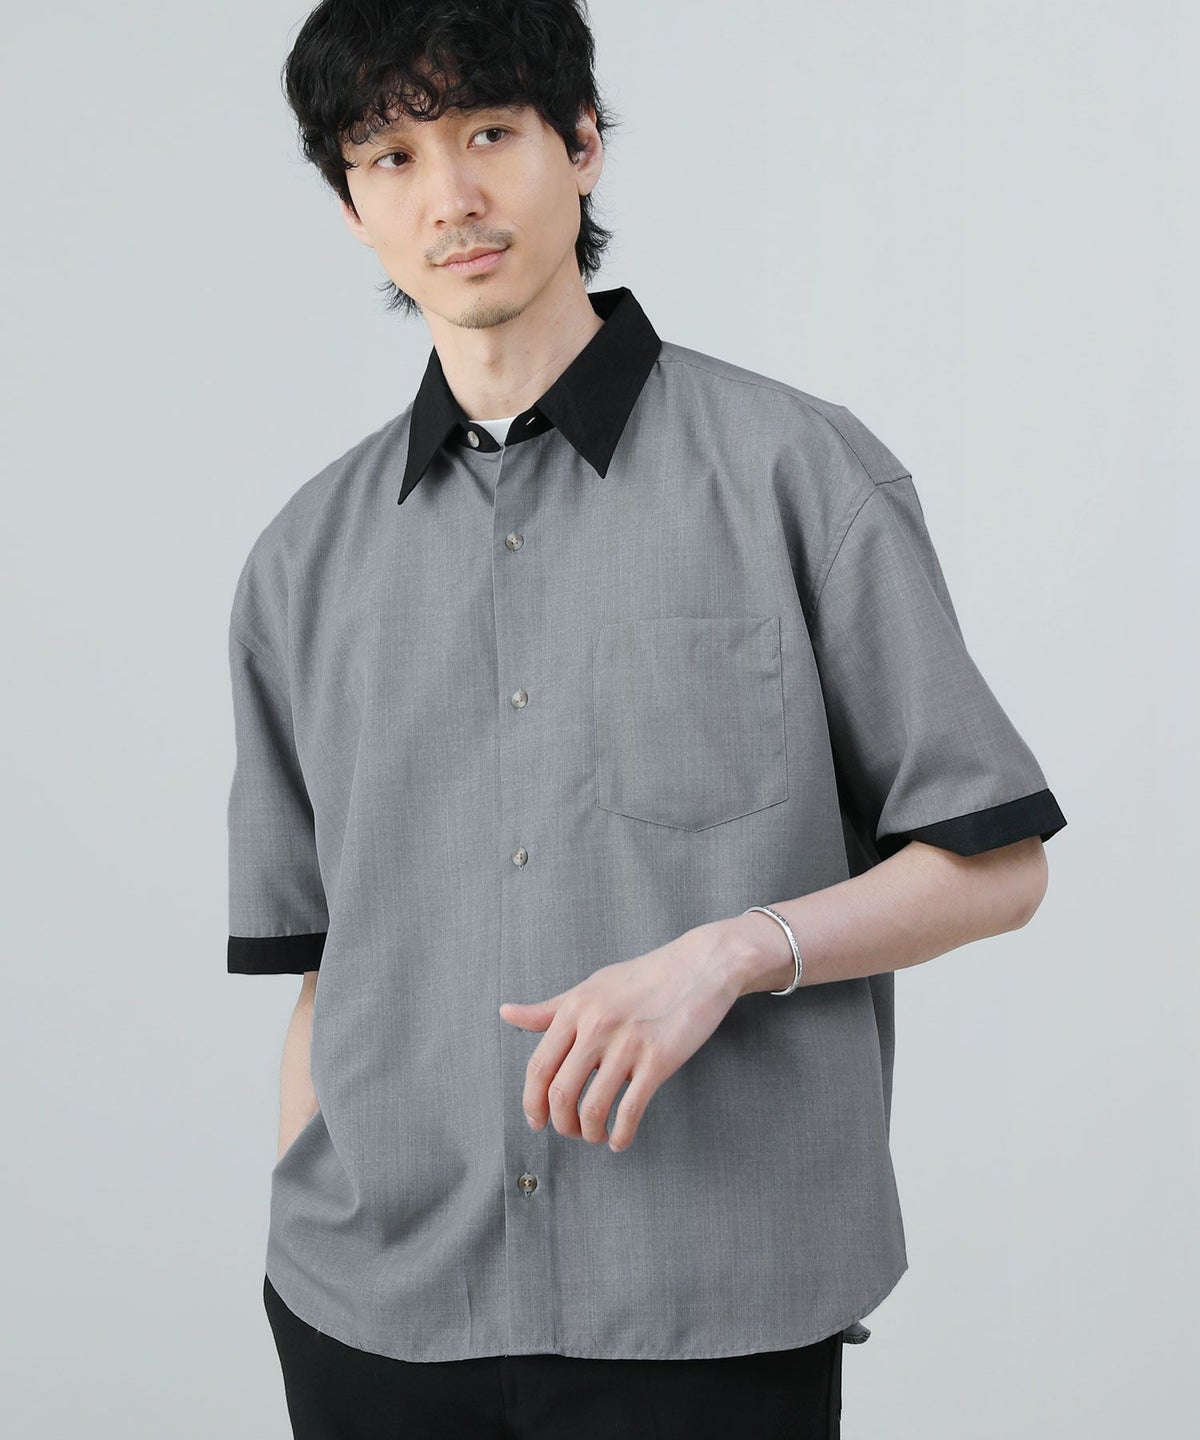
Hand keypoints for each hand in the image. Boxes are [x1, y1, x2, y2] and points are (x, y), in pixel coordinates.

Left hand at [497, 923, 740, 1152]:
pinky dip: (621, 1135)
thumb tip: (507, 1013)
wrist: (700, 965)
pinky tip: (619, 1140)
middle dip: (560, 1123)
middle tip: (569, 1130)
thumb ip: (550, 1009)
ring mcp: (628, 1044)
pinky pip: (630, 1110)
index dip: (531, 1102)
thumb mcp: (591, 987)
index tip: (536, 1120)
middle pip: (560, 1092)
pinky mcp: (659, 1060)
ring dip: (589, 1132)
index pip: (539, 1066)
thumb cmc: (643, 978)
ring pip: (593, 1107)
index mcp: (575, 1009)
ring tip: (594, 1135)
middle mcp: (596, 1026)